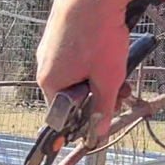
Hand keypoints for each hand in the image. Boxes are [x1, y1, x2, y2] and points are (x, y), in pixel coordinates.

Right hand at [36, 0, 133, 137]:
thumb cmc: (97, 33)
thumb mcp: (107, 79)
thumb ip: (103, 108)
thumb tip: (98, 131)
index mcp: (50, 82)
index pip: (63, 114)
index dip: (86, 117)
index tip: (104, 113)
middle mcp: (44, 65)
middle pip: (71, 92)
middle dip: (97, 94)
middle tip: (119, 89)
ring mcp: (50, 47)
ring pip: (75, 72)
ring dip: (96, 75)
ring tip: (115, 64)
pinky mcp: (59, 32)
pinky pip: (74, 54)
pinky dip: (91, 56)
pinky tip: (106, 47)